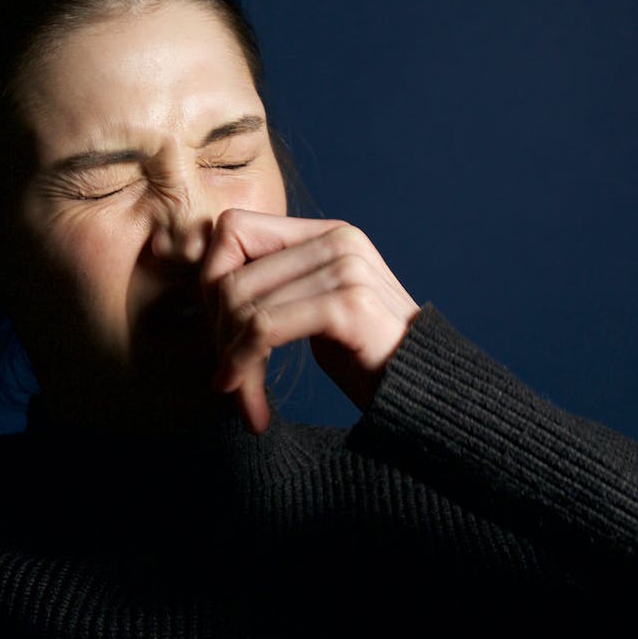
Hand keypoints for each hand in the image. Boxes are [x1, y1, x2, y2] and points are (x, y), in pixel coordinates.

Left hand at [201, 210, 420, 433]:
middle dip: (218, 334)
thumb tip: (208, 288)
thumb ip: (273, 287)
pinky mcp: (348, 305)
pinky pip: (264, 328)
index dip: (212, 281)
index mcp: (326, 232)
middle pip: (230, 272)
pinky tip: (254, 409)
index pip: (233, 230)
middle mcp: (338, 239)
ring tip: (242, 399)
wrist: (429, 397)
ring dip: (233, 361)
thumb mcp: (312, 310)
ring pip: (243, 304)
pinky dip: (247, 368)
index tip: (222, 335)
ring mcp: (346, 268)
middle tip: (229, 379)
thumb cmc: (366, 358)